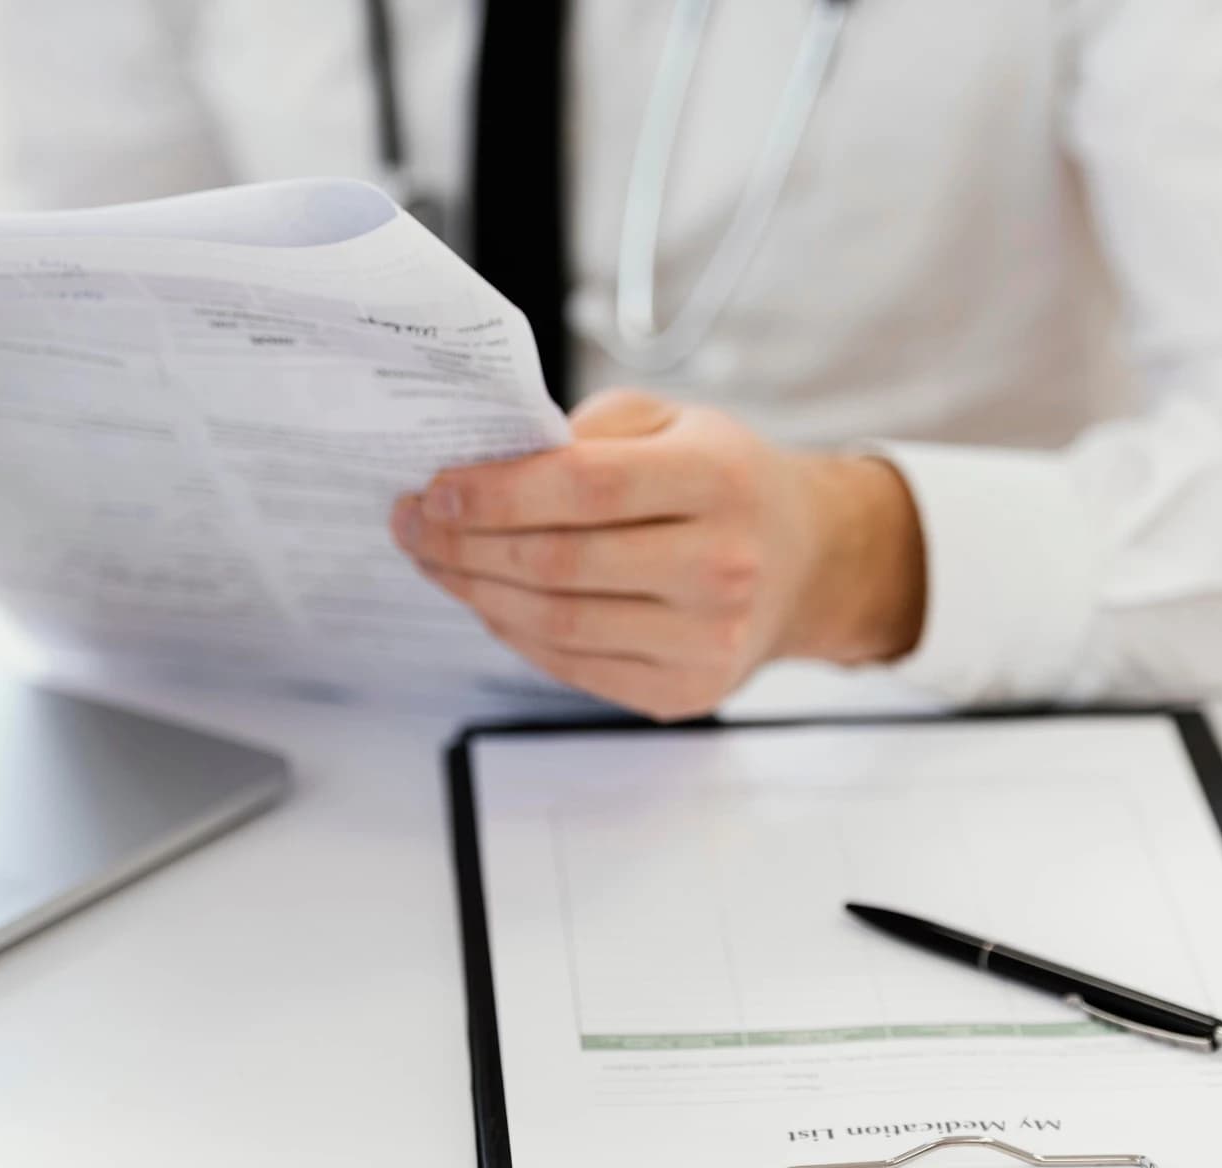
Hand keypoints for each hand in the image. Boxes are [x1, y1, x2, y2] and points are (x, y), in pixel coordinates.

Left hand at [391, 389, 925, 720]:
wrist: (809, 561)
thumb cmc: (726, 482)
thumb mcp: (674, 422)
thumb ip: (587, 435)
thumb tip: (482, 467)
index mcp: (719, 478)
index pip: (586, 489)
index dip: (498, 492)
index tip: (435, 487)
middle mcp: (722, 564)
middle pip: (559, 564)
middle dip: (465, 544)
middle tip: (412, 523)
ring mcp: (707, 640)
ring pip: (556, 624)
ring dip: (476, 592)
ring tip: (435, 560)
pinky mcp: (687, 691)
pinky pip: (573, 667)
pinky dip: (514, 634)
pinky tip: (486, 600)